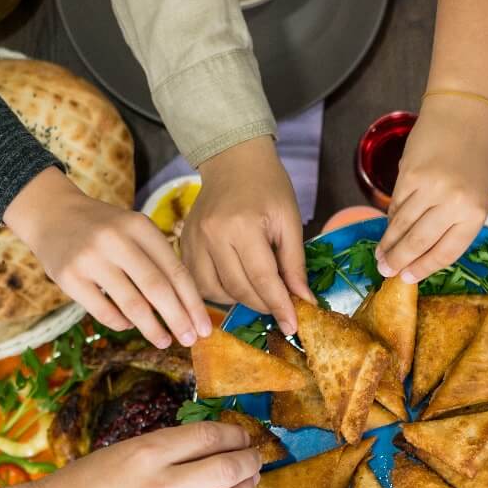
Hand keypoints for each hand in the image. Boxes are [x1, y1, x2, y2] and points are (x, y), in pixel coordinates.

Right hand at [0, 422, 261, 487]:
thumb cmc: (82, 482)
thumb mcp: (123, 450)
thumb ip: (166, 449)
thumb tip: (210, 445)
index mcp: (148, 453)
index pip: (209, 436)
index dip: (234, 433)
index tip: (242, 434)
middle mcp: (162, 486)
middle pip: (228, 469)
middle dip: (250, 459)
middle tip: (255, 455)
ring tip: (252, 479)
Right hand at [5, 167, 209, 348]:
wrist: (51, 214)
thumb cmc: (104, 229)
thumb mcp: (133, 230)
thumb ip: (157, 261)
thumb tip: (186, 308)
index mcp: (140, 226)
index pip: (176, 271)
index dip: (193, 303)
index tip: (205, 327)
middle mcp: (116, 240)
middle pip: (157, 289)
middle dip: (178, 319)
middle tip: (191, 340)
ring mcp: (91, 259)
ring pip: (132, 304)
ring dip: (152, 328)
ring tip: (165, 341)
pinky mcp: (69, 277)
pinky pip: (103, 311)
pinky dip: (120, 323)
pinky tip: (128, 325)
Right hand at [183, 138, 310, 334]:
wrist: (233, 161)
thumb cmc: (267, 187)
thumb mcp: (289, 221)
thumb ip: (294, 264)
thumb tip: (303, 301)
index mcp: (242, 225)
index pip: (262, 278)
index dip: (279, 306)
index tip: (292, 326)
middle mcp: (213, 235)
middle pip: (238, 289)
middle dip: (263, 305)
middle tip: (281, 307)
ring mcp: (193, 241)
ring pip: (215, 292)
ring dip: (240, 300)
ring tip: (258, 291)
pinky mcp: (183, 244)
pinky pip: (199, 283)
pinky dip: (219, 292)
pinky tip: (234, 283)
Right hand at [376, 98, 487, 283]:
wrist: (464, 112)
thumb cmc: (476, 155)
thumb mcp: (476, 194)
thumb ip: (454, 221)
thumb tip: (422, 250)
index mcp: (475, 212)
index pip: (445, 252)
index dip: (423, 268)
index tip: (407, 278)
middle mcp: (453, 203)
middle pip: (418, 242)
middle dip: (399, 260)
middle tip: (384, 271)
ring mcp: (429, 188)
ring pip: (402, 226)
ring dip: (388, 243)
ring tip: (380, 256)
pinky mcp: (409, 175)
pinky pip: (396, 205)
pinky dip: (391, 218)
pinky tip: (388, 227)